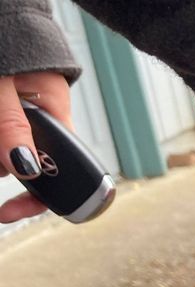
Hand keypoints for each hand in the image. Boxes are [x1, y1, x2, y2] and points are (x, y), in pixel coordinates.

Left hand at [0, 71, 72, 222]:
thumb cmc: (1, 39)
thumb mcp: (1, 88)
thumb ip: (11, 126)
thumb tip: (26, 170)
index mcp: (55, 108)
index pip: (60, 163)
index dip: (39, 193)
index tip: (13, 211)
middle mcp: (43, 114)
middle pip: (29, 159)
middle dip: (4, 171)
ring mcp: (24, 112)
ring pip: (8, 149)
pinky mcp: (8, 111)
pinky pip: (3, 136)